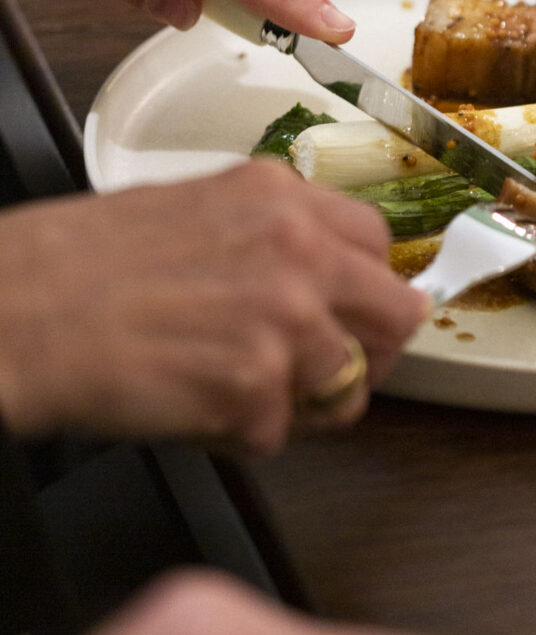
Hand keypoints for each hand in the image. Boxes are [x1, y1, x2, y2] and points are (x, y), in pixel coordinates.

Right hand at [0, 161, 426, 452]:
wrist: (14, 310)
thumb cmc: (77, 265)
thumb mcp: (194, 210)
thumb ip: (271, 238)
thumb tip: (323, 279)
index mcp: (281, 198)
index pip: (380, 244)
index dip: (366, 291)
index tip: (351, 315)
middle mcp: (298, 251)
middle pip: (398, 317)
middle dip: (366, 354)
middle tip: (320, 374)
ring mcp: (284, 320)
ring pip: (346, 388)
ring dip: (294, 404)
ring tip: (226, 389)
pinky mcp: (255, 387)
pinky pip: (276, 436)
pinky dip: (235, 436)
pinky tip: (187, 403)